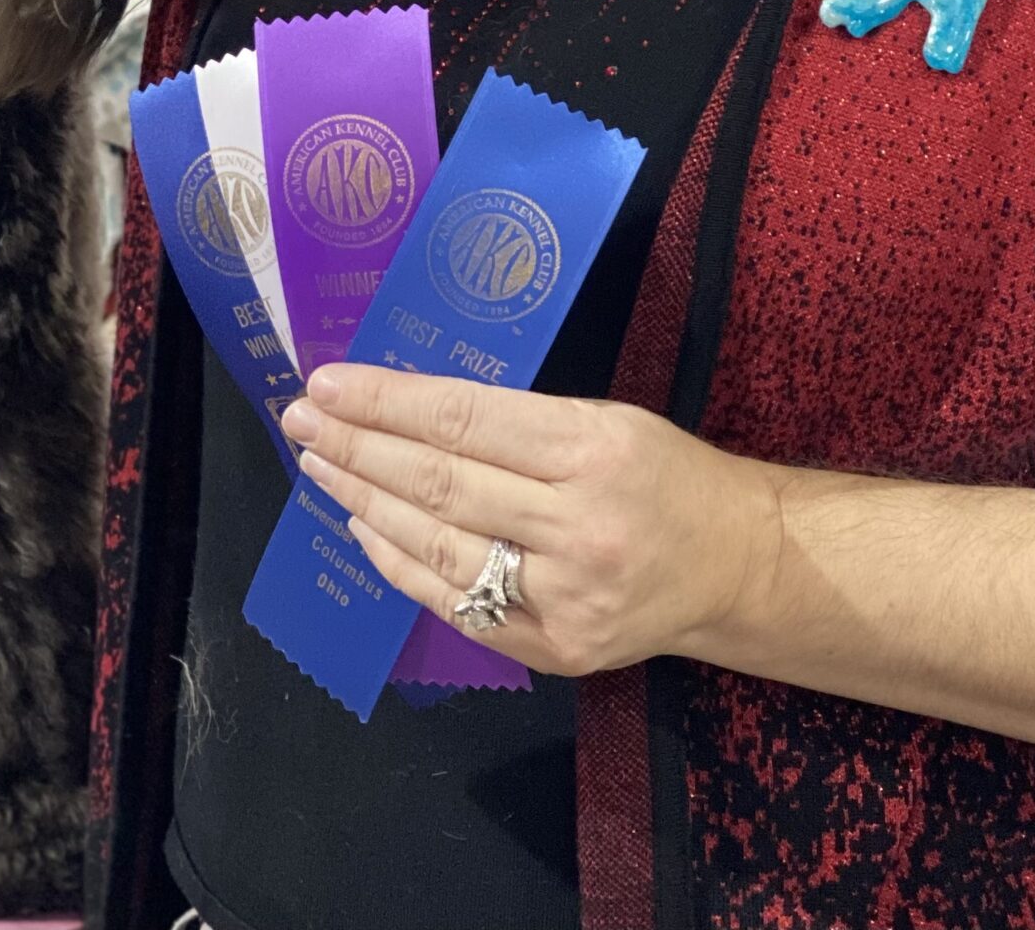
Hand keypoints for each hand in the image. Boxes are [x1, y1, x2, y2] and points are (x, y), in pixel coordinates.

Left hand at [281, 365, 783, 677]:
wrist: (733, 565)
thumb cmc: (662, 474)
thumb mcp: (603, 418)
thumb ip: (514, 420)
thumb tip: (406, 405)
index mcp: (592, 450)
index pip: (464, 420)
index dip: (386, 402)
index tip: (329, 383)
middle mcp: (577, 527)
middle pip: (440, 484)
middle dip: (358, 448)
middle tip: (302, 420)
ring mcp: (564, 598)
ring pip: (438, 548)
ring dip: (365, 503)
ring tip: (320, 467)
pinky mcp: (554, 650)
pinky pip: (456, 605)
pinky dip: (400, 564)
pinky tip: (364, 528)